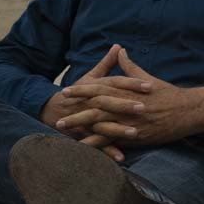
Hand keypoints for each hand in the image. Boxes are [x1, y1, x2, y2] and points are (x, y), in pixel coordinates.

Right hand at [41, 44, 140, 161]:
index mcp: (95, 87)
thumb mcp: (91, 77)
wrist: (53, 110)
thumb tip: (118, 46)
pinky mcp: (82, 134)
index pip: (115, 83)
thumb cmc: (77, 93)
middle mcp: (90, 102)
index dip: (132, 84)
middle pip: (109, 102)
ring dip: (118, 129)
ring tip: (135, 133)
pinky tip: (122, 156)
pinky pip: (96, 143)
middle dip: (126, 105)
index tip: (149, 85)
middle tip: (144, 107)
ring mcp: (85, 119)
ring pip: (103, 124)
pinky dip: (108, 150)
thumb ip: (107, 63)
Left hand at [56, 47, 203, 147]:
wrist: (188, 110)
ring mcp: (130, 121)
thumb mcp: (147, 77)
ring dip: (83, 130)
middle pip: (95, 108)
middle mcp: (126, 105)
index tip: (66, 91)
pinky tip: (88, 149)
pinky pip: (115, 141)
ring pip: (102, 125)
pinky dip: (100, 145)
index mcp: (126, 90)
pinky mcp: (137, 136)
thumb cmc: (168, 93)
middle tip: (59, 116)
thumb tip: (120, 51)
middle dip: (76, 112)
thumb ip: (130, 67)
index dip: (81, 90)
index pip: (99, 88)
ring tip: (68, 135)